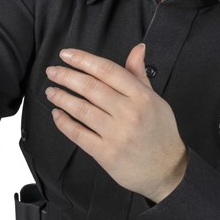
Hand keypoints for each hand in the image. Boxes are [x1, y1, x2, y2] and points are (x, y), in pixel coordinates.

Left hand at [45, 44, 187, 202]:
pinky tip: (57, 114)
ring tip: (51, 91)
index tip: (67, 55)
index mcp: (142, 97)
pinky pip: (79, 134)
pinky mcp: (106, 153)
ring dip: (62, 98)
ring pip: (82, 109)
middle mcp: (129, 113)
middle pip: (91, 87)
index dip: (84, 60)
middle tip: (52, 71)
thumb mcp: (156, 101)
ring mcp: (117, 134)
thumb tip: (137, 49)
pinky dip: (64, 123)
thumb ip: (140, 75)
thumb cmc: (161, 134)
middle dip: (66, 76)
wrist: (167, 170)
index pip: (108, 70)